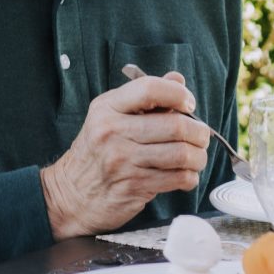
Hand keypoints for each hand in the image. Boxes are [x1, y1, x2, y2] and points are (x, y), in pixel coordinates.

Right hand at [40, 74, 209, 237]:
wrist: (72, 194)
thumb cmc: (97, 152)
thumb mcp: (111, 116)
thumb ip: (145, 97)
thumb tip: (177, 79)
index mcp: (108, 108)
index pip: (150, 89)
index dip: (178, 94)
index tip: (188, 104)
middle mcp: (113, 132)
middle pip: (175, 125)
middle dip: (199, 132)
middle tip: (201, 136)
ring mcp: (122, 161)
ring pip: (181, 154)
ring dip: (198, 156)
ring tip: (196, 157)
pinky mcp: (133, 186)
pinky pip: (178, 178)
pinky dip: (190, 177)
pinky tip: (185, 175)